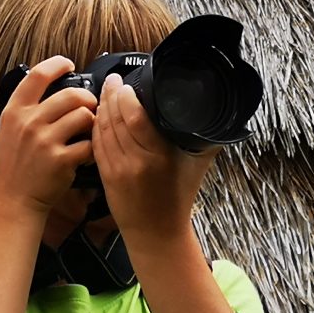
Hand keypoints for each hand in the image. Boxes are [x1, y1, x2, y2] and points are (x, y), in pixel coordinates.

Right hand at [0, 56, 97, 218]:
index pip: (38, 75)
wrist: (10, 202)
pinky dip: (92, 148)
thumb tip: (48, 91)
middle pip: (71, 94)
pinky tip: (87, 154)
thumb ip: (25, 112)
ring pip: (85, 116)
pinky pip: (89, 144)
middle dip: (87, 99)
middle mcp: (29, 122)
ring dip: (93, 123)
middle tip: (90, 107)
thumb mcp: (6, 133)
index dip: (57, 64)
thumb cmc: (10, 169)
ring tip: (88, 132)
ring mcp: (45, 141)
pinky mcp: (61, 160)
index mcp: (14, 111)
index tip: (69, 64)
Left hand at [93, 73, 216, 241]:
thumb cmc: (179, 198)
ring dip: (101, 108)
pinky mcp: (106, 176)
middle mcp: (136, 161)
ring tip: (104, 92)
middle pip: (116, 118)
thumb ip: (205, 139)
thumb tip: (217, 114)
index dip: (126, 96)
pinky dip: (96, 127)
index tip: (125, 82)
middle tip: (113, 79)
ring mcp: (118, 169)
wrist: (158, 233)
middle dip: (111, 95)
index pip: (136, 117)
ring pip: (103, 129)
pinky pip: (97, 144)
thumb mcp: (198, 166)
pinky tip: (98, 116)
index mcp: (159, 155)